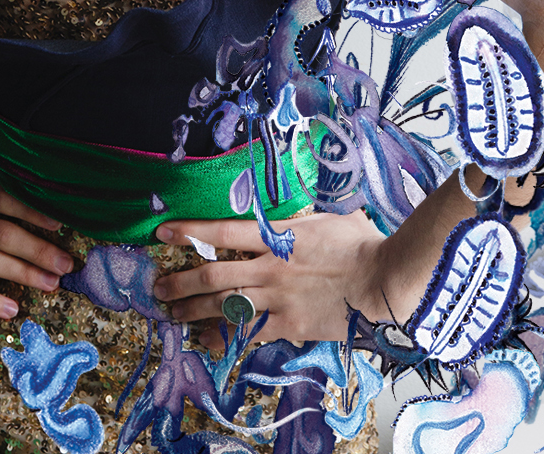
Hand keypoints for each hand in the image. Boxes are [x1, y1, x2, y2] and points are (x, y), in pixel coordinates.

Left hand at [152, 211, 406, 347]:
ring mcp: (277, 300)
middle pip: (214, 275)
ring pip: (225, 306)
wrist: (384, 283)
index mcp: (277, 236)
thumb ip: (303, 216)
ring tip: (172, 313)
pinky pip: (249, 334)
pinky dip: (226, 338)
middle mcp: (269, 268)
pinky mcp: (289, 326)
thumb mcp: (328, 216)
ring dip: (194, 310)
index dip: (190, 232)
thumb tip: (301, 201)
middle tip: (158, 287)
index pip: (222, 233)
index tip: (164, 232)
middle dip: (182, 281)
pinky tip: (207, 341)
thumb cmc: (362, 243)